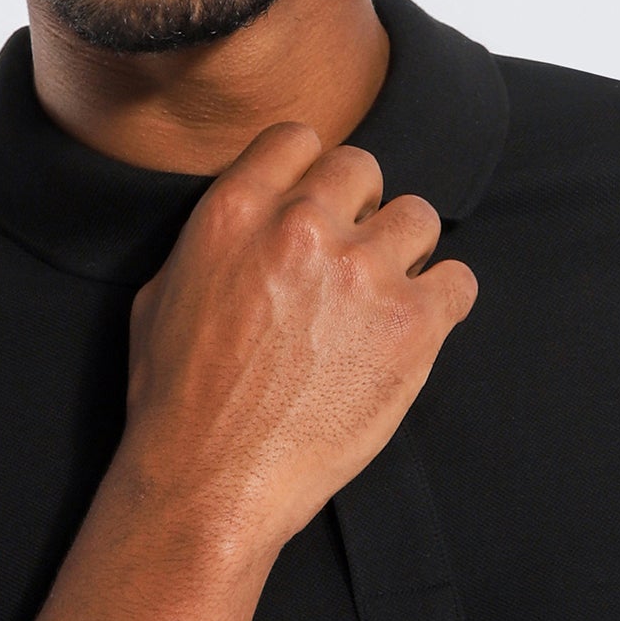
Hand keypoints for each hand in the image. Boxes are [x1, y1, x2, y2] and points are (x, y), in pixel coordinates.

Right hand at [118, 122, 477, 553]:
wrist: (209, 481)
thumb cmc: (177, 402)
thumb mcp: (160, 294)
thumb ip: (215, 240)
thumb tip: (249, 222)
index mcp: (236, 210)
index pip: (298, 139)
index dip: (311, 173)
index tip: (316, 208)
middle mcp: (302, 227)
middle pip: (364, 168)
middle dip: (360, 208)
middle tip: (350, 260)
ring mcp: (362, 273)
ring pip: (418, 217)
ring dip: (405, 253)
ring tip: (383, 301)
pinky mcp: (410, 326)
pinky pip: (459, 281)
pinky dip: (444, 302)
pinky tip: (415, 330)